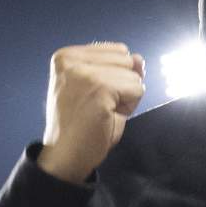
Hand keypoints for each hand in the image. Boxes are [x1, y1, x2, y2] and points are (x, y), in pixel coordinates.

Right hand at [38, 42, 145, 183]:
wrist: (66, 155)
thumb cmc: (80, 124)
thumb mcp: (99, 87)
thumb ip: (117, 69)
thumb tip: (138, 58)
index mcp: (66, 56)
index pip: (117, 51)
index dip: (116, 76)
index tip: (94, 95)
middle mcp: (72, 60)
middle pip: (127, 60)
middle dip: (123, 84)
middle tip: (99, 105)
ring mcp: (85, 73)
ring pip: (134, 75)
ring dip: (126, 97)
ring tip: (102, 111)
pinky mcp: (100, 88)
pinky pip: (137, 89)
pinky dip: (130, 106)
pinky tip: (108, 115)